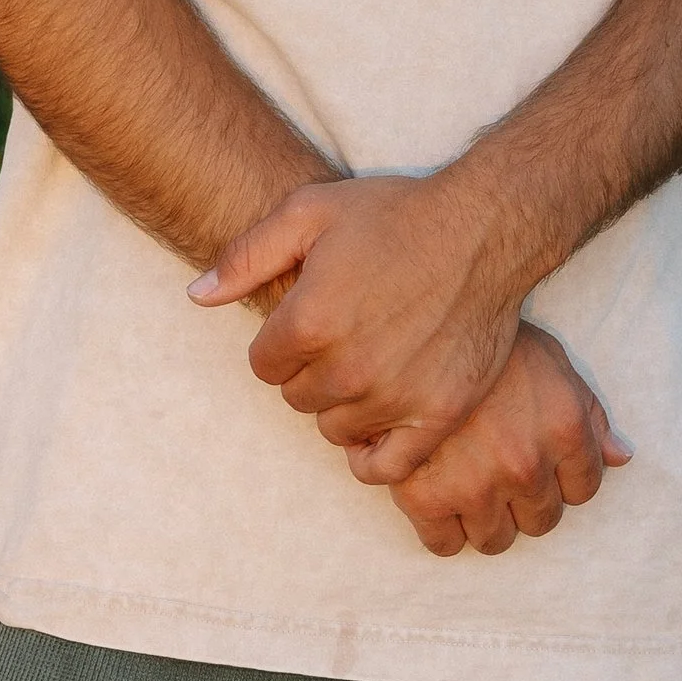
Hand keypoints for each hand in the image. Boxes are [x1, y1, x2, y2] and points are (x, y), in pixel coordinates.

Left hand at [189, 168, 533, 483]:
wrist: (484, 228)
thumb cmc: (395, 215)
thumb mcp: (310, 213)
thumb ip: (246, 256)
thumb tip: (197, 296)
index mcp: (309, 322)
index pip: (263, 365)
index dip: (282, 341)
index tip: (310, 319)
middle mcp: (348, 368)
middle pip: (297, 399)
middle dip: (311, 370)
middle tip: (345, 336)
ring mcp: (395, 396)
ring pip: (335, 429)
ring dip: (343, 404)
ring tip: (369, 364)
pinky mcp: (438, 415)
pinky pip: (385, 467)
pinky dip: (374, 453)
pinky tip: (380, 422)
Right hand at [390, 326, 631, 558]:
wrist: (421, 324)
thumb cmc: (491, 340)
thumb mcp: (553, 363)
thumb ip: (590, 414)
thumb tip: (621, 457)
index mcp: (564, 431)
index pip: (583, 489)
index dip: (563, 478)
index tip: (541, 465)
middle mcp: (527, 465)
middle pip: (541, 521)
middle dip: (525, 502)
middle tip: (501, 472)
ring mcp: (476, 485)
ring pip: (495, 540)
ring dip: (487, 519)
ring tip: (469, 485)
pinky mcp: (425, 496)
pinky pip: (444, 544)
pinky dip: (443, 530)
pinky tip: (437, 498)